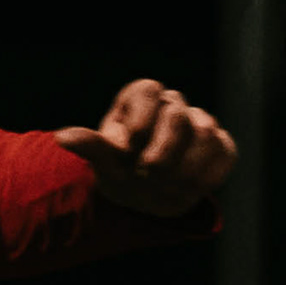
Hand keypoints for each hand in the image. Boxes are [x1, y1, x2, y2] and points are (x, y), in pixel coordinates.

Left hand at [55, 78, 236, 217]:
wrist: (148, 194)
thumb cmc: (121, 169)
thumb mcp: (104, 160)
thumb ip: (91, 146)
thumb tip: (62, 137)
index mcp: (141, 99)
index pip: (148, 90)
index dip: (141, 117)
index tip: (130, 144)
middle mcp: (172, 106)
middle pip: (177, 115)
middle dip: (162, 150)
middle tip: (147, 172)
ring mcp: (201, 123)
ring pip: (205, 134)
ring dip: (183, 167)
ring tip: (164, 184)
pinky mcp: (221, 144)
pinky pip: (223, 153)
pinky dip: (205, 175)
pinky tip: (187, 187)